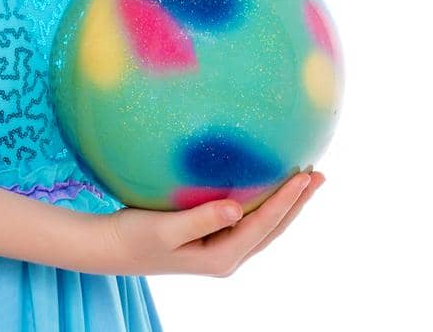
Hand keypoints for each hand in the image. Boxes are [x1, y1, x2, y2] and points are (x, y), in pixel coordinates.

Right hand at [97, 170, 325, 276]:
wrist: (112, 249)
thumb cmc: (134, 236)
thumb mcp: (165, 229)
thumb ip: (201, 219)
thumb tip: (237, 210)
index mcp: (220, 257)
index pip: (264, 225)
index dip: (288, 200)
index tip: (306, 175)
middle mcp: (227, 257)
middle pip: (273, 228)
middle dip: (298, 202)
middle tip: (320, 174)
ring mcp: (222, 250)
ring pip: (265, 226)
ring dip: (287, 203)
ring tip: (307, 179)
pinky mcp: (214, 239)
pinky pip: (250, 220)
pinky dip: (266, 203)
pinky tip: (270, 184)